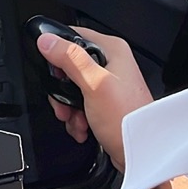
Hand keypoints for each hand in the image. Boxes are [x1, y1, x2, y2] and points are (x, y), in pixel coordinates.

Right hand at [37, 26, 153, 170]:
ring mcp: (107, 84)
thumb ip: (70, 59)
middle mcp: (111, 64)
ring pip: (71, 88)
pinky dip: (76, 116)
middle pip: (69, 65)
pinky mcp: (105, 103)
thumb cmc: (127, 119)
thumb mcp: (93, 84)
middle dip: (61, 88)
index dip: (57, 51)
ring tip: (75, 118)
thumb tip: (47, 40)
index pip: (73, 35)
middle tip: (64, 101)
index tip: (53, 70)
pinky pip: (79, 104)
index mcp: (112, 50)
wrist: (140, 153)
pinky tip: (82, 126)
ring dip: (68, 106)